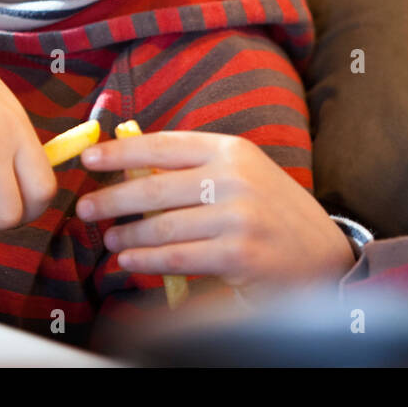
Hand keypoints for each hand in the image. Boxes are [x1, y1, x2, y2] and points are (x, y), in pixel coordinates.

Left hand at [75, 131, 354, 300]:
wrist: (322, 254)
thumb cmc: (271, 212)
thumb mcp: (241, 176)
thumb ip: (196, 169)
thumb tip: (131, 168)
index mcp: (232, 150)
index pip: (164, 145)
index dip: (121, 152)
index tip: (90, 158)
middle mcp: (235, 178)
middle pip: (155, 187)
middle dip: (113, 198)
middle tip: (85, 207)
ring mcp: (238, 217)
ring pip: (162, 226)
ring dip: (128, 235)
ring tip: (109, 239)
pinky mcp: (239, 254)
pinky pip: (178, 257)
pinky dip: (147, 260)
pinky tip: (128, 261)